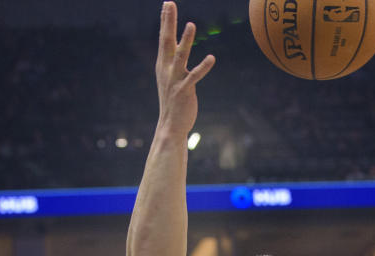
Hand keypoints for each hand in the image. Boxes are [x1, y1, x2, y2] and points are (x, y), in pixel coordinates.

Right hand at [155, 1, 214, 136]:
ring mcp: (174, 80)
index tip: (167, 3)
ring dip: (185, 41)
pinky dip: (203, 67)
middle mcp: (166, 69)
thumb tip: (177, 49)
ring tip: (191, 25)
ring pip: (180, 56)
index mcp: (163, 65)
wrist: (170, 125)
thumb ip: (173, 62)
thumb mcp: (170, 77)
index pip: (164, 38)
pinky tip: (211, 58)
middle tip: (169, 4)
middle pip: (167, 41)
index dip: (165, 20)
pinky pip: (194, 76)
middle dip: (168, 22)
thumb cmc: (173, 100)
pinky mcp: (184, 90)